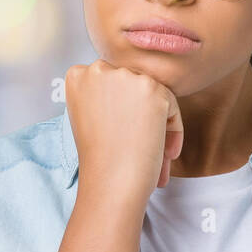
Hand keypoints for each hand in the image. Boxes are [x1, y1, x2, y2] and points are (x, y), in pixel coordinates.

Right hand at [63, 59, 183, 205]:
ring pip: (153, 93)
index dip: (122, 109)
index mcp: (77, 75)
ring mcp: (125, 76)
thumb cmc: (100, 158)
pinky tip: (167, 153)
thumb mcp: (91, 117)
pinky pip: (171, 104)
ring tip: (158, 153)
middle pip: (132, 85)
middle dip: (143, 114)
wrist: (111, 181)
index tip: (124, 133)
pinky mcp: (151, 88)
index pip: (111, 83)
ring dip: (159, 121)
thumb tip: (130, 93)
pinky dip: (174, 129)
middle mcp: (98, 69)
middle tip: (143, 144)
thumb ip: (104, 96)